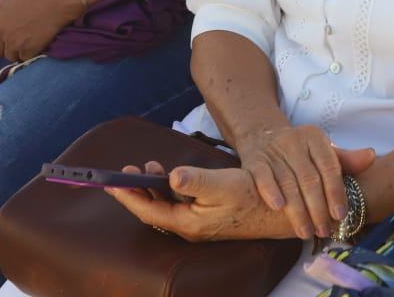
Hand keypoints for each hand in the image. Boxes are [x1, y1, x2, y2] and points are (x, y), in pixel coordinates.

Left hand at [0, 0, 83, 61]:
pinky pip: (25, 57)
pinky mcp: (28, 49)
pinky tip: (39, 43)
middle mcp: (0, 29)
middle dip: (3, 48)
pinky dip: (31, 53)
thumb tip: (6, 18)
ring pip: (10, 56)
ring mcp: (13, 41)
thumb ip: (4, 9)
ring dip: (18, 51)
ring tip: (30, 41)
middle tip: (14, 44)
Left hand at [107, 164, 297, 241]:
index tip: (111, 182)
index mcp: (189, 222)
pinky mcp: (208, 216)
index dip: (128, 196)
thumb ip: (196, 181)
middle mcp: (190, 226)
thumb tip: (170, 176)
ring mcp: (199, 223)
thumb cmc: (255, 198)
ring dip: (154, 188)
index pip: (148, 210)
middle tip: (126, 171)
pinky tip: (174, 176)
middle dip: (137, 191)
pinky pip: (179, 204)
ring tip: (148, 167)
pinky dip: (170, 189)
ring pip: (166, 206)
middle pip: (154, 210)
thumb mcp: (225, 184)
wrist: (283, 212)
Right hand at [235, 125, 373, 239]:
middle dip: (318, 208)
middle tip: (325, 231)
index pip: (329, 167)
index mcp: (315, 137)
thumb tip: (371, 156)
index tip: (340, 216)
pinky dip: (271, 191)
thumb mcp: (324, 152)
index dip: (336, 193)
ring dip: (297, 210)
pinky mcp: (254, 160)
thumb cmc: (301, 153)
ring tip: (306, 232)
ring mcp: (273, 150)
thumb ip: (347, 160)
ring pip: (288, 182)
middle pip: (309, 179)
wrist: (263, 138)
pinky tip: (279, 208)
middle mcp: (294, 140)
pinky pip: (263, 177)